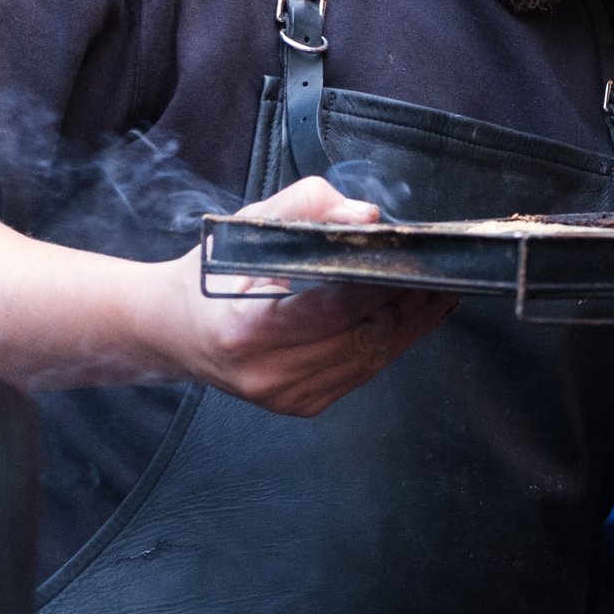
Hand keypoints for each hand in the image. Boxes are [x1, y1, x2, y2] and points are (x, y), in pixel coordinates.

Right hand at [148, 176, 457, 417]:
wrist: (171, 332)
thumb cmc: (207, 277)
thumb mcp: (245, 228)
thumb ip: (306, 209)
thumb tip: (367, 216)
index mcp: (246, 330)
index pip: (333, 307)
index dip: (381, 283)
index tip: (414, 258)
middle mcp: (267, 373)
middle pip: (363, 337)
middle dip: (409, 304)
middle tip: (442, 272)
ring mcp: (286, 396)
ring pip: (370, 358)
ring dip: (410, 325)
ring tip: (440, 292)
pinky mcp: (302, 405)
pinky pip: (360, 371)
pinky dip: (389, 343)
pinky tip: (413, 318)